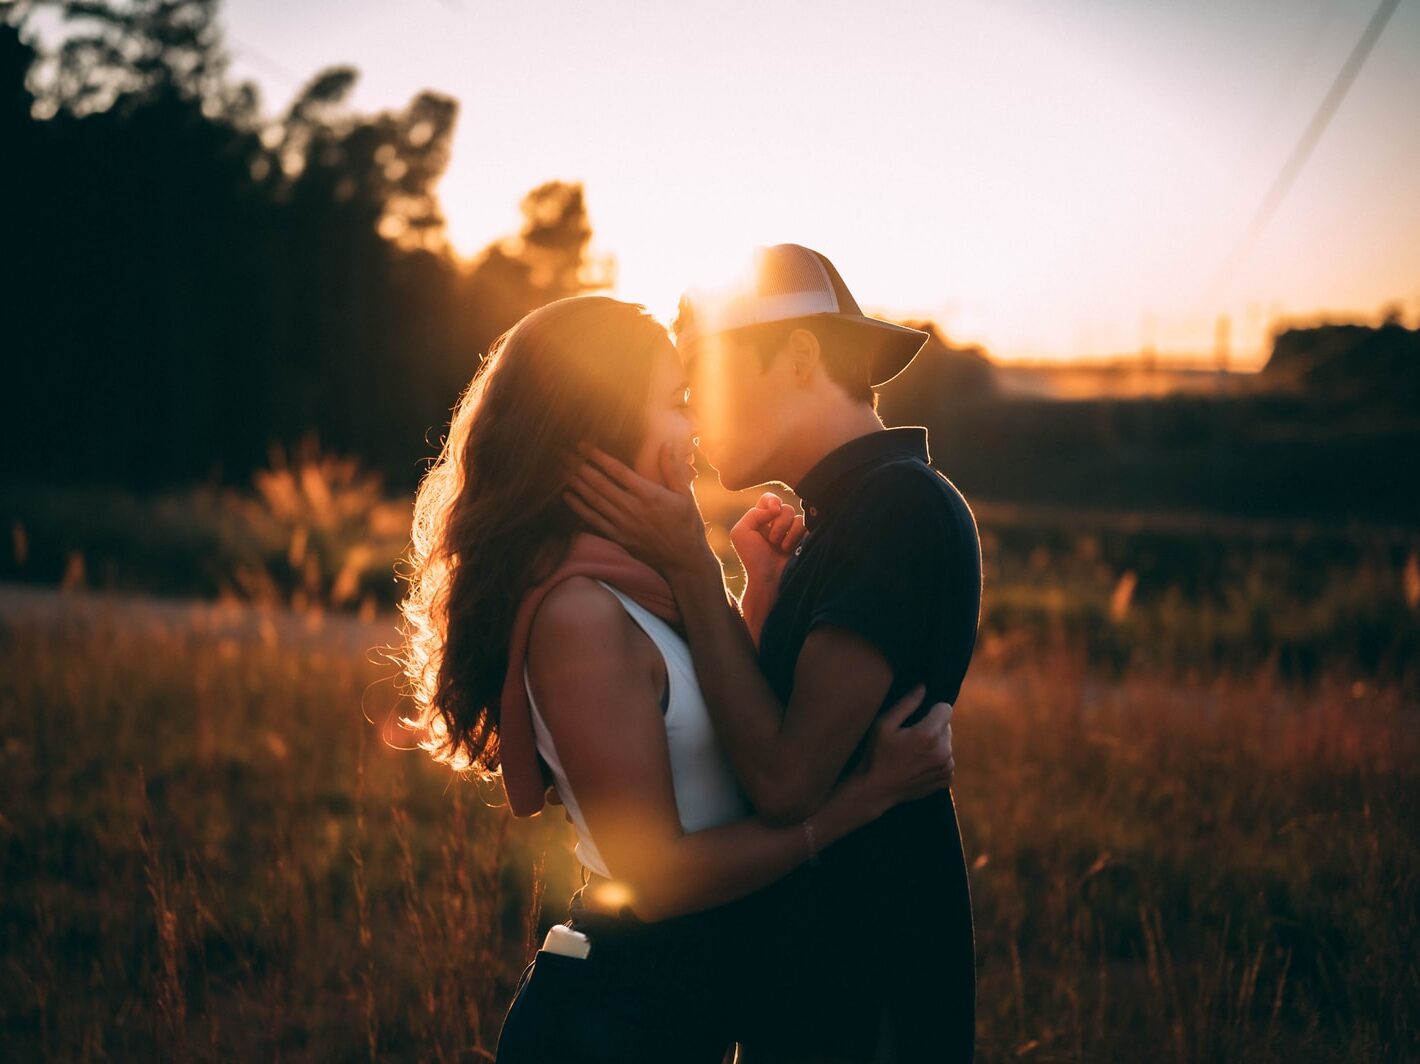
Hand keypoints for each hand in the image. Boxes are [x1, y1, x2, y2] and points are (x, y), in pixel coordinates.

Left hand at [565, 443, 716, 575]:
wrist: (684, 558)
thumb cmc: (687, 524)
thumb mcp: (685, 493)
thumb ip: (672, 468)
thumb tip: (665, 444)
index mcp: (649, 494)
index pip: (618, 471)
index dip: (598, 457)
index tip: (584, 445)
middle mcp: (633, 508)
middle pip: (600, 483)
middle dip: (580, 467)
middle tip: (564, 454)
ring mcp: (624, 523)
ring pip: (594, 500)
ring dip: (576, 484)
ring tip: (562, 470)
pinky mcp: (619, 537)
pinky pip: (594, 520)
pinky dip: (579, 507)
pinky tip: (568, 496)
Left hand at [731, 493, 806, 590]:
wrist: (769, 579)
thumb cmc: (753, 558)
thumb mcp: (741, 532)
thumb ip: (754, 513)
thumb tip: (776, 509)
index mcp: (760, 520)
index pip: (768, 499)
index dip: (772, 501)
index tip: (774, 510)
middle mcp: (776, 524)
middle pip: (783, 506)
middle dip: (778, 523)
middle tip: (772, 541)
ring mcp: (790, 531)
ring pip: (795, 514)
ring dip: (786, 531)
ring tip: (780, 547)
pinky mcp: (803, 538)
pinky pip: (804, 524)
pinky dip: (795, 535)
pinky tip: (790, 549)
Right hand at [856, 685, 954, 808]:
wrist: (876, 789)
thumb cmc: (877, 754)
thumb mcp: (884, 724)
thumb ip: (906, 704)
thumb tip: (923, 687)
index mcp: (927, 735)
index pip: (945, 708)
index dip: (931, 709)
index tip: (916, 718)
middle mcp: (942, 752)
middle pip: (946, 726)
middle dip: (932, 727)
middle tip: (910, 738)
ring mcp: (946, 767)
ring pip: (947, 743)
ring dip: (935, 744)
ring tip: (913, 753)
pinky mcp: (946, 779)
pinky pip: (947, 759)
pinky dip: (936, 759)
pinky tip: (918, 764)